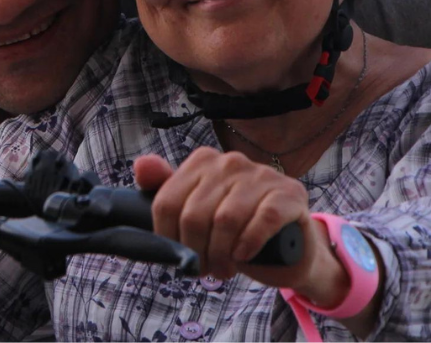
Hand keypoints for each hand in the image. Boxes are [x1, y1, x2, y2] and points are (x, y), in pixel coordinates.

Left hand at [134, 148, 348, 304]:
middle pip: (194, 215)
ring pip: (225, 220)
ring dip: (221, 254)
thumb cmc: (234, 229)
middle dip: (196, 251)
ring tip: (223, 269)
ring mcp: (262, 174)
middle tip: (206, 270)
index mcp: (202, 161)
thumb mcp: (195, 210)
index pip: (167, 202)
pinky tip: (243, 256)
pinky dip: (249, 244)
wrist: (288, 247)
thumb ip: (165, 189)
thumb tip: (141, 165)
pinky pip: (262, 220)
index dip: (169, 238)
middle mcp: (230, 162)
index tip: (181, 257)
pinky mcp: (289, 193)